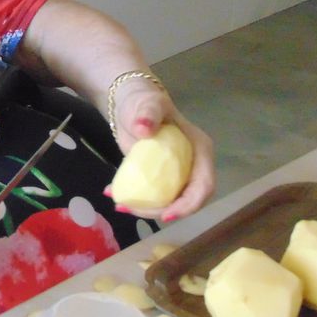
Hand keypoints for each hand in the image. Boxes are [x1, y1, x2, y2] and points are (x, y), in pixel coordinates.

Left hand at [108, 77, 215, 221]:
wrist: (129, 105)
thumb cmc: (144, 102)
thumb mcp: (147, 105)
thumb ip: (148, 114)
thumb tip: (144, 128)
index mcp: (200, 150)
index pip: (203, 185)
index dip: (189, 204)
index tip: (166, 215)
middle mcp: (193, 166)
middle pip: (186, 200)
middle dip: (161, 211)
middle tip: (130, 209)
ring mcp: (177, 174)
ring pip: (168, 202)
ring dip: (145, 210)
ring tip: (119, 204)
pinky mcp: (159, 179)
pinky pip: (152, 196)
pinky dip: (134, 201)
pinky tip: (112, 195)